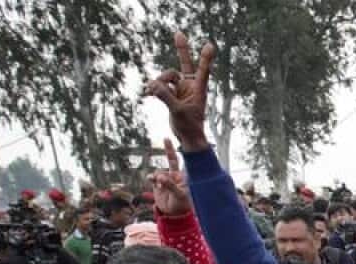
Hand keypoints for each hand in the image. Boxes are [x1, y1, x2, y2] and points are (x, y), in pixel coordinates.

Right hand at [145, 32, 213, 152]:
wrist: (187, 137)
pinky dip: (153, 89)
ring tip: (150, 92)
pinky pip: (160, 86)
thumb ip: (165, 96)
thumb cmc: (189, 126)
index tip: (210, 45)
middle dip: (181, 49)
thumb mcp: (177, 111)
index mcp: (198, 89)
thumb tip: (152, 84)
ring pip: (166, 77)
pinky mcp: (172, 94)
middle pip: (185, 63)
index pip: (203, 70)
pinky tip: (146, 94)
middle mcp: (190, 86)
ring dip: (157, 82)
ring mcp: (180, 89)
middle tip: (179, 33)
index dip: (205, 58)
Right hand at [150, 139, 191, 216]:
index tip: (177, 143)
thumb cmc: (181, 205)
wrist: (173, 214)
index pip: (182, 164)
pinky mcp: (157, 184)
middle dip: (168, 149)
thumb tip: (160, 177)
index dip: (180, 154)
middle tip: (166, 139)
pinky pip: (153, 178)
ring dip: (157, 176)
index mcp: (183, 177)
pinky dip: (152, 178)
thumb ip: (170, 185)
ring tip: (159, 184)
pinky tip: (151, 180)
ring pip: (159, 172)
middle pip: (170, 160)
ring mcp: (166, 179)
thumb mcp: (178, 196)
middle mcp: (175, 175)